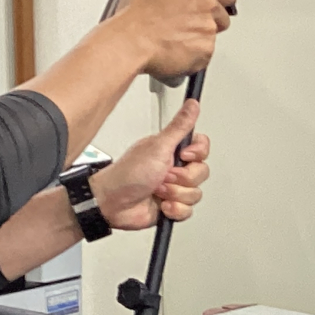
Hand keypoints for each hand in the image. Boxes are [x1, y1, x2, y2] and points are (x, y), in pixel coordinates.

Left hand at [90, 99, 210, 230]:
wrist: (113, 203)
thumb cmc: (129, 174)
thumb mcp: (158, 146)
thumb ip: (180, 125)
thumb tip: (193, 104)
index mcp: (172, 149)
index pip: (201, 148)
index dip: (196, 154)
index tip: (182, 155)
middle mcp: (174, 167)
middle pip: (201, 172)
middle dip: (182, 178)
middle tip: (164, 176)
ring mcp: (174, 188)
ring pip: (195, 193)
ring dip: (175, 194)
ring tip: (157, 190)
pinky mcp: (172, 205)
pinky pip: (188, 210)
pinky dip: (174, 209)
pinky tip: (160, 204)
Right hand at [113, 0, 234, 80]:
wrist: (130, 41)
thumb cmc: (138, 11)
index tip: (205, 0)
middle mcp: (209, 9)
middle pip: (222, 15)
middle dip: (207, 18)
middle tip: (182, 19)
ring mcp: (207, 32)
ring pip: (212, 35)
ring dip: (199, 35)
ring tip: (174, 33)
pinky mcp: (203, 54)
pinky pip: (204, 55)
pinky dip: (193, 54)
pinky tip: (175, 46)